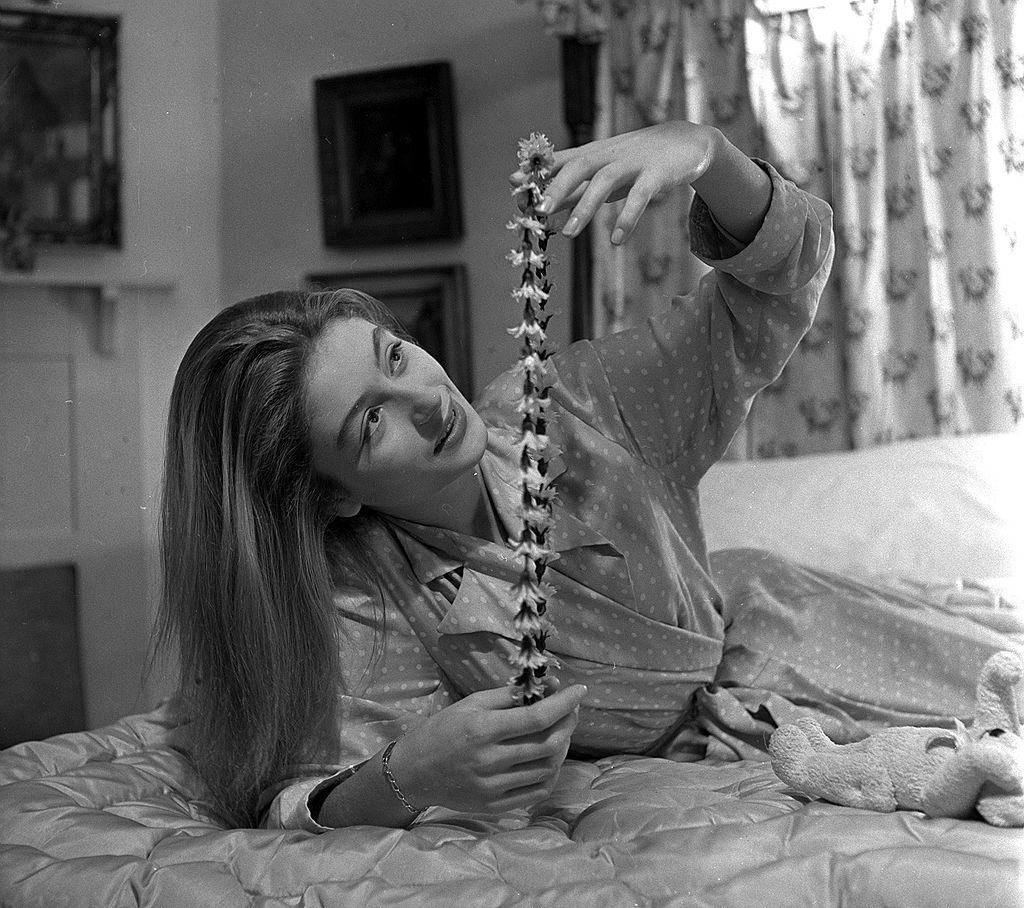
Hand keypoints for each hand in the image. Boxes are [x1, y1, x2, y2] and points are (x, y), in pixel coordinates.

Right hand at [388, 684, 586, 812]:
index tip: (579, 691)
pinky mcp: (495, 806)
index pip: (537, 717)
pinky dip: (551, 773)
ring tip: (560, 731)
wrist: (413, 773)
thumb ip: (508, 697)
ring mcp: (494, 787)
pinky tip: (549, 758)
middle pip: (548, 743)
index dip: (564, 703)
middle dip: (568, 722)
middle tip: (571, 710)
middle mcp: (490, 760)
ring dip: (562, 746)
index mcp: (483, 729)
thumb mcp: (470, 704)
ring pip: (547, 768)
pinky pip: (537, 791)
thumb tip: (545, 688)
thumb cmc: (442, 730)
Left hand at [511, 121, 722, 245]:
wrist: (688, 142)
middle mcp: (610, 155)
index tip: (512, 184)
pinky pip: (640, 197)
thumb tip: (541, 208)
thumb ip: (574, 188)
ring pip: (604, 182)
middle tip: (537, 211)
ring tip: (568, 234)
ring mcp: (633, 163)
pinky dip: (627, 218)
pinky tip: (616, 240)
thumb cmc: (637, 160)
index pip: (561, 161)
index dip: (537, 172)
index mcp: (594, 154)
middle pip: (578, 167)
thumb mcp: (603, 171)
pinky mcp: (657, 175)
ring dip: (585, 208)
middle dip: (556, 188)